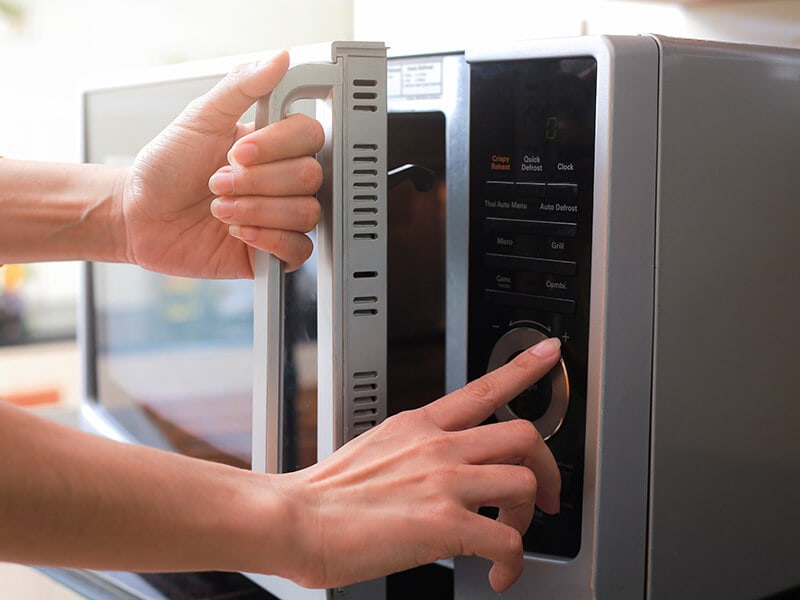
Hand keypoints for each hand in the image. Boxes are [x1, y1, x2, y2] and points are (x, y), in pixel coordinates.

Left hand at [118, 51, 324, 277]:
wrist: (140, 216)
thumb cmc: (166, 168)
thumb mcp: (199, 118)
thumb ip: (241, 86)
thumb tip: (278, 59)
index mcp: (273, 145)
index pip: (310, 137)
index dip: (276, 146)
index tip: (238, 151)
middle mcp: (282, 180)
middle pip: (309, 177)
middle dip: (257, 182)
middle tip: (218, 182)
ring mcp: (280, 216)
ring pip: (306, 214)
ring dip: (256, 211)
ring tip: (221, 209)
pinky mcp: (273, 253)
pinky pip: (299, 250)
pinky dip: (268, 240)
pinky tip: (239, 233)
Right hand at [278, 337, 562, 592]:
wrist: (295, 519)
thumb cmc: (325, 494)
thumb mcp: (375, 449)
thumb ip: (413, 451)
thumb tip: (432, 472)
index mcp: (420, 425)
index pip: (484, 387)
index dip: (524, 368)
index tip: (548, 353)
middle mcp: (439, 446)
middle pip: (524, 435)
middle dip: (547, 468)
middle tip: (546, 497)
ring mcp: (445, 481)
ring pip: (525, 483)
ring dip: (528, 518)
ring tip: (508, 539)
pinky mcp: (445, 523)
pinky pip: (507, 542)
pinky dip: (512, 564)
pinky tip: (497, 574)